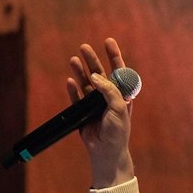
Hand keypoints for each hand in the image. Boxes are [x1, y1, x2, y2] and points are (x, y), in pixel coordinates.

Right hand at [64, 39, 134, 187]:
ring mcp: (95, 104)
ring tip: (73, 59)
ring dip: (80, 71)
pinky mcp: (82, 113)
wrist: (106, 151)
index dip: (114, 56)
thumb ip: (110, 91)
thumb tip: (96, 76)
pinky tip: (70, 80)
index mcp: (122, 95)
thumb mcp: (119, 109)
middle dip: (92, 60)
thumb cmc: (118, 131)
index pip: (119, 72)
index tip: (108, 41)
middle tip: (84, 47)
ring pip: (86, 83)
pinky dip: (73, 89)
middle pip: (100, 74)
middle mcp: (109, 97)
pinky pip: (76, 98)